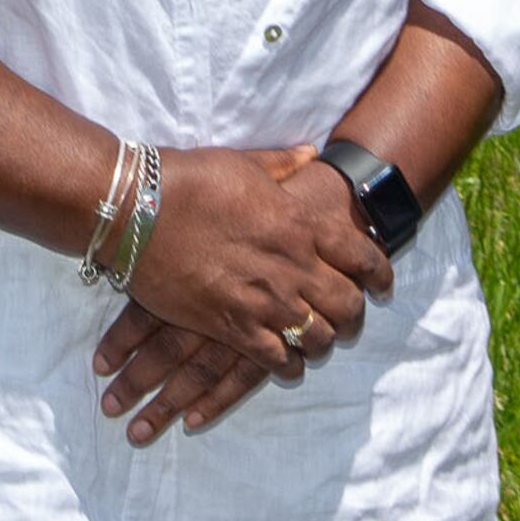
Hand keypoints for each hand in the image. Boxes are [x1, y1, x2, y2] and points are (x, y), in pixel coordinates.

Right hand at [96, 145, 386, 435]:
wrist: (138, 211)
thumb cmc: (189, 180)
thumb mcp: (244, 163)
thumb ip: (284, 164)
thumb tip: (312, 155)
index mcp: (299, 223)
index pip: (362, 256)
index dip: (380, 274)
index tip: (382, 285)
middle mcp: (292, 265)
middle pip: (348, 304)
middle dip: (354, 313)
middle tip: (348, 316)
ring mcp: (264, 300)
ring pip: (319, 337)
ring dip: (323, 340)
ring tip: (317, 338)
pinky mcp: (232, 326)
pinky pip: (278, 360)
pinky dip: (289, 364)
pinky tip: (286, 361)